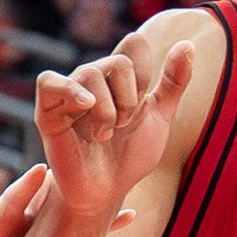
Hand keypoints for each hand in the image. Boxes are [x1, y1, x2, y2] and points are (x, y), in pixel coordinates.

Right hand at [36, 38, 195, 223]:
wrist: (108, 192)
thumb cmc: (130, 157)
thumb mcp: (159, 118)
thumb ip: (173, 82)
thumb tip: (188, 44)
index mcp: (116, 77)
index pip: (134, 46)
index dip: (146, 74)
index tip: (142, 105)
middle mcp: (92, 80)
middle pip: (119, 61)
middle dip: (130, 99)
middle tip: (123, 127)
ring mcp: (68, 95)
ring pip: (91, 72)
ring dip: (108, 108)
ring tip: (106, 135)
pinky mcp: (48, 113)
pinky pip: (49, 82)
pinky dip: (70, 90)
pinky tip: (87, 106)